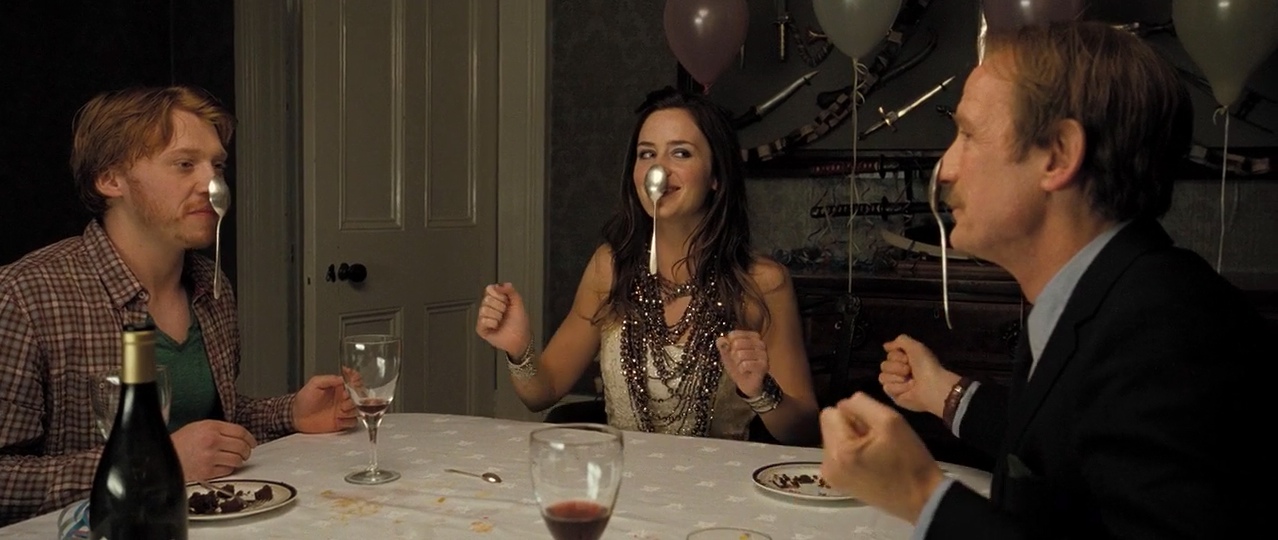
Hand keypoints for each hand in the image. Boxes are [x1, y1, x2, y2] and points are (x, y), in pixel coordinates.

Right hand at [171, 420, 256, 480]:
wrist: (162, 456)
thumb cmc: (179, 442)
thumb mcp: (198, 427)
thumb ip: (218, 429)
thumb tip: (239, 436)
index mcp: (211, 427)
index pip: (240, 431)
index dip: (250, 438)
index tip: (252, 442)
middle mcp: (212, 441)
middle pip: (242, 446)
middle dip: (247, 450)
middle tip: (245, 452)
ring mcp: (210, 457)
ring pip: (237, 460)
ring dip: (239, 461)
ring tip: (234, 459)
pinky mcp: (207, 471)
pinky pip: (228, 471)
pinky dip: (228, 469)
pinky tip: (222, 466)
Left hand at [292, 374, 357, 432]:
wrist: (297, 416)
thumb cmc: (304, 400)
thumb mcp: (314, 384)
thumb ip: (328, 379)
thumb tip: (342, 378)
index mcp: (339, 387)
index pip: (355, 381)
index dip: (356, 381)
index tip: (352, 383)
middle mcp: (343, 398)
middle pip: (360, 396)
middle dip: (354, 398)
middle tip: (344, 400)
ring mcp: (343, 411)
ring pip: (358, 409)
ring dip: (351, 410)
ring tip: (340, 411)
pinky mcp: (342, 422)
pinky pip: (353, 422)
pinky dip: (348, 421)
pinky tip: (338, 420)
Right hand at [475, 282, 531, 357]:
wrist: (520, 338)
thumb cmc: (519, 323)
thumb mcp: (518, 302)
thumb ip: (510, 290)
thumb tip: (499, 285)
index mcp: (496, 299)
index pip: (489, 289)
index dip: (499, 295)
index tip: (506, 302)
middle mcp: (488, 307)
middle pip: (487, 299)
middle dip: (500, 307)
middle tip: (505, 313)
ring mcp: (484, 317)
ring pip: (484, 309)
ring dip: (497, 316)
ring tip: (501, 321)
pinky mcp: (480, 328)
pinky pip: (482, 320)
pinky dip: (492, 323)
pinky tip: (496, 326)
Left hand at [716, 330, 768, 397]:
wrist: (747, 384)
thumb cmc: (738, 366)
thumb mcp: (727, 354)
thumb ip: (723, 345)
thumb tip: (721, 340)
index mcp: (752, 336)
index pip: (733, 334)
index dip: (728, 346)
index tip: (734, 352)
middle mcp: (760, 343)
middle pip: (736, 343)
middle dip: (733, 355)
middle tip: (739, 361)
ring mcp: (764, 354)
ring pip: (740, 354)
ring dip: (737, 363)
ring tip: (743, 366)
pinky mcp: (764, 365)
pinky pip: (745, 364)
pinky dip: (741, 370)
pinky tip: (746, 371)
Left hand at [819, 393, 944, 522]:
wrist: (921, 499)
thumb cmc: (909, 459)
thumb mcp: (890, 421)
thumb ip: (861, 404)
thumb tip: (843, 403)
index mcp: (838, 450)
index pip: (830, 413)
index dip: (854, 414)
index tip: (873, 427)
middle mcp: (827, 464)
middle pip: (829, 426)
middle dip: (851, 427)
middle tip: (877, 440)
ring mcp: (831, 476)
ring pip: (834, 439)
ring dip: (852, 439)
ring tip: (875, 451)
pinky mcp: (838, 483)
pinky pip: (837, 454)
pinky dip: (852, 452)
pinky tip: (871, 460)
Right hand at [879, 334, 960, 416]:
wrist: (932, 385)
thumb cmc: (926, 366)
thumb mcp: (915, 346)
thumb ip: (900, 341)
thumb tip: (885, 346)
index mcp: (905, 360)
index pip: (889, 355)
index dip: (897, 356)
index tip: (907, 359)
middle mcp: (899, 371)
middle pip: (884, 365)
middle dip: (897, 367)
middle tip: (909, 370)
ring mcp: (897, 384)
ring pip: (882, 377)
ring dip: (897, 377)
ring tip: (911, 381)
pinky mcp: (895, 396)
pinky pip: (887, 388)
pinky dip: (899, 387)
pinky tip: (909, 388)